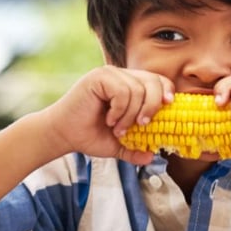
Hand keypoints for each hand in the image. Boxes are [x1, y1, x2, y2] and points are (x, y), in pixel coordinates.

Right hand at [39, 66, 174, 163]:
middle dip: (152, 106)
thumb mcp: (117, 145)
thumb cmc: (88, 136)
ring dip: (130, 115)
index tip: (168, 107)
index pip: (157, 80)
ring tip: (118, 128)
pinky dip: (120, 110)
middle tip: (142, 125)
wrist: (63, 135)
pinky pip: (122, 91)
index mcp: (128, 85)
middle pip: (153, 81)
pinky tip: (109, 120)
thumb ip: (134, 149)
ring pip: (137, 90)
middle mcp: (120, 76)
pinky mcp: (98, 77)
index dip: (166, 91)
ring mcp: (109, 74)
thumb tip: (151, 156)